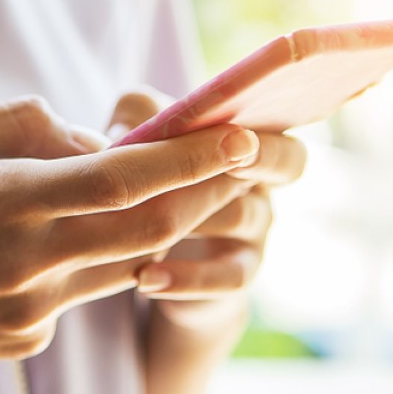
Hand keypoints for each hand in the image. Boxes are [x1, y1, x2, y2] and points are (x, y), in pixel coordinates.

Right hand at [0, 96, 260, 379]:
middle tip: (243, 159)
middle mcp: (29, 264)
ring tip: (190, 185)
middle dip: (206, 192)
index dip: (189, 159)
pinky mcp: (29, 337)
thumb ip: (16, 125)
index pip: (122, 180)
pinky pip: (83, 287)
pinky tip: (74, 233)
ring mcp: (33, 310)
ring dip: (166, 224)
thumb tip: (87, 134)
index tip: (240, 137)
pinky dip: (97, 253)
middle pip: (149, 229)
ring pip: (127, 262)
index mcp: (4, 204)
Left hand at [105, 91, 306, 327]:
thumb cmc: (146, 187)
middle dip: (262, 155)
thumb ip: (129, 128)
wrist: (150, 264)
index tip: (224, 122)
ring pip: (241, 214)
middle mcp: (258, 179)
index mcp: (236, 138)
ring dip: (194, 214)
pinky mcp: (238, 273)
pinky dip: (187, 278)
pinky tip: (146, 279)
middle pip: (290, 160)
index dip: (252, 116)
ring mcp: (255, 228)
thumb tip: (102, 138)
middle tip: (229, 159)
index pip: (269, 114)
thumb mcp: (134, 150)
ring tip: (142, 222)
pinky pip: (229, 276)